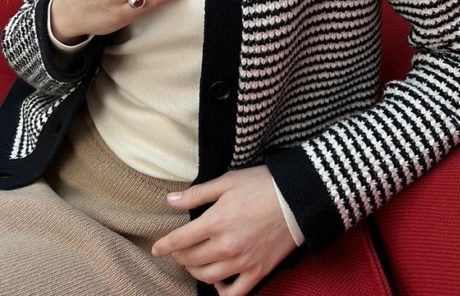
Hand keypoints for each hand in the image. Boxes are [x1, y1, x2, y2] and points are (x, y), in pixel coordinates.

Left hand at [152, 166, 296, 295]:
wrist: (296, 197)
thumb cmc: (261, 184)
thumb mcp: (227, 181)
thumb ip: (197, 193)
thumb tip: (170, 200)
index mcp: (216, 221)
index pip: (180, 240)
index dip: (164, 246)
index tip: (157, 249)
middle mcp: (226, 246)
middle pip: (191, 260)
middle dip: (179, 256)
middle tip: (178, 250)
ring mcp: (242, 262)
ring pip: (207, 278)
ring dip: (195, 272)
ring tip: (194, 263)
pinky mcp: (257, 271)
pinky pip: (234, 293)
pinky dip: (220, 292)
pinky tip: (216, 282)